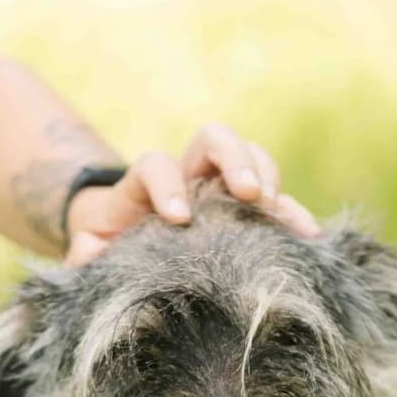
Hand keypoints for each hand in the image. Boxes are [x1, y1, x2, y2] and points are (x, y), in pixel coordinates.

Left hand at [65, 121, 319, 264]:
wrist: (127, 246)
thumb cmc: (107, 252)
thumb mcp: (90, 256)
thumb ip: (86, 257)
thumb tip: (89, 257)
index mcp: (144, 185)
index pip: (155, 165)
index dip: (168, 184)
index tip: (178, 218)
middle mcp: (187, 175)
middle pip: (213, 140)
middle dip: (234, 159)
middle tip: (249, 193)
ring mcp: (221, 187)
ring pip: (252, 156)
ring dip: (268, 176)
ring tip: (276, 210)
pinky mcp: (246, 210)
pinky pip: (276, 200)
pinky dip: (293, 214)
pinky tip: (311, 238)